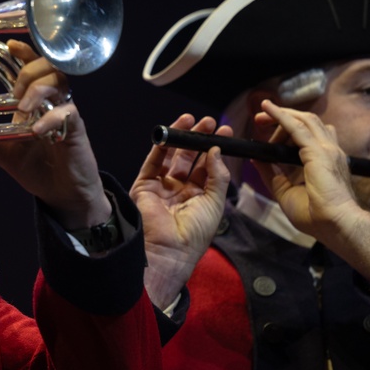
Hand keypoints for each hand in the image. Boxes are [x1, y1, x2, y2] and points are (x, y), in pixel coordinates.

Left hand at [0, 39, 109, 230]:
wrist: (60, 193)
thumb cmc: (34, 167)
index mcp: (35, 100)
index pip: (31, 65)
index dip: (23, 52)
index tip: (8, 45)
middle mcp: (52, 101)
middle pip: (48, 65)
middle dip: (28, 71)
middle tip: (15, 91)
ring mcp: (65, 113)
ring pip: (60, 82)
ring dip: (38, 90)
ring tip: (24, 108)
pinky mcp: (75, 129)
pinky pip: (68, 112)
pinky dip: (50, 118)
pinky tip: (37, 129)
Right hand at [130, 114, 231, 309]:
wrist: (170, 249)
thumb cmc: (196, 232)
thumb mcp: (215, 202)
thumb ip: (217, 175)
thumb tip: (214, 150)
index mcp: (198, 197)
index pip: (206, 168)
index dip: (214, 149)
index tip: (225, 132)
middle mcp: (179, 190)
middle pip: (189, 159)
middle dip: (199, 139)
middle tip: (210, 122)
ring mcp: (161, 187)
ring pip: (171, 157)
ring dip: (181, 138)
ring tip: (193, 120)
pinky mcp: (144, 186)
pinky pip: (153, 162)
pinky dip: (162, 146)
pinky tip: (173, 131)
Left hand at [251, 99, 360, 239]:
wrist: (336, 225)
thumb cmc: (316, 216)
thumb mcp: (285, 191)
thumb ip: (272, 173)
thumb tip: (257, 159)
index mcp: (325, 161)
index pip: (308, 135)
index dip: (288, 129)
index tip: (268, 131)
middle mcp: (329, 151)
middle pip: (307, 123)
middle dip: (283, 117)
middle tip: (260, 120)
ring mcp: (327, 149)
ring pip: (304, 120)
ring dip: (282, 114)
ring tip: (263, 113)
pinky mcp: (319, 152)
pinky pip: (296, 127)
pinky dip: (281, 116)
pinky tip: (268, 109)